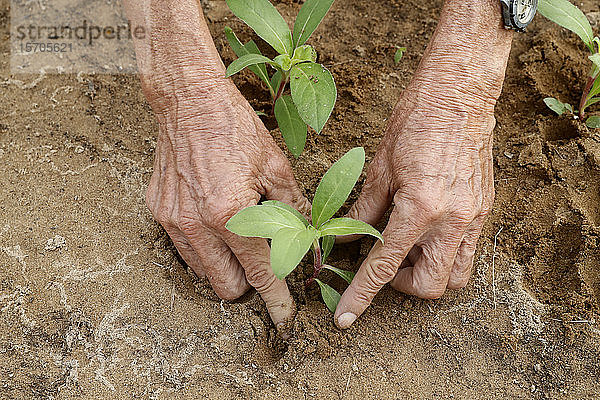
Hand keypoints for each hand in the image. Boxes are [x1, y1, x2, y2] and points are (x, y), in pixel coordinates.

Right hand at [124, 0, 308, 328]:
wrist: (189, 100)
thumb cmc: (236, 129)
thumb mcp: (276, 168)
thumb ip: (294, 210)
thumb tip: (309, 239)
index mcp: (232, 214)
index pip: (259, 272)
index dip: (276, 299)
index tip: (284, 317)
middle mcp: (197, 224)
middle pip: (226, 286)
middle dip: (248, 283)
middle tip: (262, 261)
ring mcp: (173, 219)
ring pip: (202, 272)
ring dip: (223, 266)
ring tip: (237, 236)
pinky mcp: (160, 211)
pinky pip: (184, 247)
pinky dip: (203, 245)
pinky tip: (214, 218)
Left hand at [334, 0, 512, 328]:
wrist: (460, 93)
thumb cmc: (416, 121)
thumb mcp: (380, 167)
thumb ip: (364, 210)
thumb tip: (346, 238)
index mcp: (421, 209)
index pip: (385, 267)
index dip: (362, 296)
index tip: (344, 317)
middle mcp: (453, 220)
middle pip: (430, 287)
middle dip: (402, 286)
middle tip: (384, 261)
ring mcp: (474, 217)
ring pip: (456, 277)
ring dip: (428, 274)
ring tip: (407, 248)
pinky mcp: (485, 210)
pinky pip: (467, 250)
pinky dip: (443, 253)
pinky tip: (425, 230)